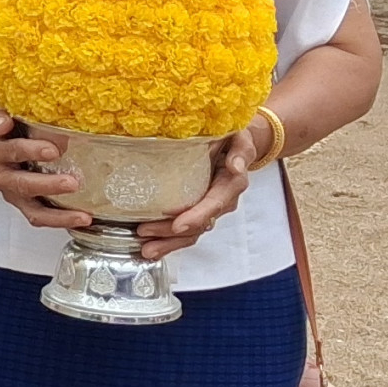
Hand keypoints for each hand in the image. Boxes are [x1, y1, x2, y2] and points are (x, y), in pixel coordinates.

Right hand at [0, 112, 89, 233]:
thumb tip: (4, 123)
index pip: (12, 150)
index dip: (31, 151)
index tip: (53, 151)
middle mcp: (0, 176)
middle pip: (23, 184)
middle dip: (49, 185)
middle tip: (72, 183)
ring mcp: (11, 193)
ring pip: (33, 210)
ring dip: (58, 215)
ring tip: (82, 215)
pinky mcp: (21, 204)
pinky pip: (40, 218)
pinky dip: (60, 221)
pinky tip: (81, 220)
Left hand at [133, 121, 274, 260]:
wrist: (237, 145)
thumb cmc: (234, 138)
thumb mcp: (240, 137)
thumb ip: (241, 150)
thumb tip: (235, 166)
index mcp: (231, 183)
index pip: (214, 203)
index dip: (197, 216)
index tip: (178, 226)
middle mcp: (222, 201)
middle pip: (199, 224)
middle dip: (172, 234)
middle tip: (146, 234)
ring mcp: (209, 208)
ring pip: (192, 233)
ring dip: (168, 242)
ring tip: (146, 249)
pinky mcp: (198, 210)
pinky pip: (185, 230)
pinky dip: (168, 240)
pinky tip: (150, 245)